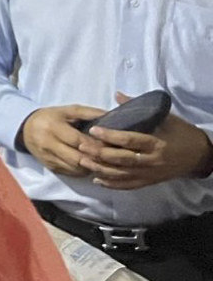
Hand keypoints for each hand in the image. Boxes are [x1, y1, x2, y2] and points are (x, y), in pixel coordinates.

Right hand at [19, 105, 107, 178]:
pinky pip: (71, 173)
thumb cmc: (51, 118)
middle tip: (111, 156)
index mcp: (53, 128)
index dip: (95, 144)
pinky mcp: (50, 167)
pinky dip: (84, 170)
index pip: (78, 140)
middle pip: (77, 158)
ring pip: (75, 168)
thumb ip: (88, 113)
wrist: (26, 129)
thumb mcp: (68, 110)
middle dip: (96, 158)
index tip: (110, 143)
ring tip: (104, 161)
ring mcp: (49, 158)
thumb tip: (111, 116)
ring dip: (91, 166)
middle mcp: (49, 145)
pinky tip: (92, 165)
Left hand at [81, 96, 212, 189]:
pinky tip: (97, 179)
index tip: (93, 130)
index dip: (110, 136)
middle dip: (100, 153)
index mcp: (156, 143)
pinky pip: (128, 185)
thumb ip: (139, 108)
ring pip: (121, 174)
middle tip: (81, 146)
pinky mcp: (149, 182)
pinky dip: (112, 184)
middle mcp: (151, 160)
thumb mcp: (165, 118)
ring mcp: (150, 174)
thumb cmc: (181, 133)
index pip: (130, 140)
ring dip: (101, 169)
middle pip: (122, 159)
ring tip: (83, 162)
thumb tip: (117, 95)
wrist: (199, 156)